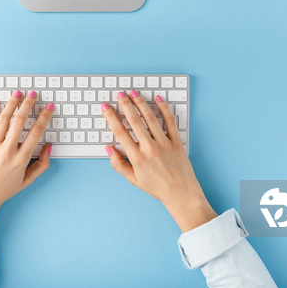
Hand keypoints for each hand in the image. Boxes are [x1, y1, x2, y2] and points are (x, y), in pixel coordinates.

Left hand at [0, 90, 53, 241]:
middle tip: (32, 94)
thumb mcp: (28, 180)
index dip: (44, 117)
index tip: (49, 107)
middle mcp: (7, 151)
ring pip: (3, 120)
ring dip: (11, 104)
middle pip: (20, 122)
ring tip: (17, 93)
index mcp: (21, 159)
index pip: (36, 132)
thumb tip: (49, 147)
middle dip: (27, 105)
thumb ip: (42, 164)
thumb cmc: (4, 190)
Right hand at [102, 91, 217, 231]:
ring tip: (134, 93)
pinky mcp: (176, 142)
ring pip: (150, 118)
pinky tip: (158, 98)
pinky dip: (164, 108)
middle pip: (134, 121)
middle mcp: (149, 149)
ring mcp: (164, 144)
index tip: (105, 107)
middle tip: (119, 94)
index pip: (119, 132)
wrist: (181, 194)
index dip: (110, 117)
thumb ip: (118, 164)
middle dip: (125, 105)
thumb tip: (108, 148)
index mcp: (137, 158)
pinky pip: (170, 121)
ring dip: (141, 103)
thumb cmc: (157, 188)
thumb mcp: (133, 180)